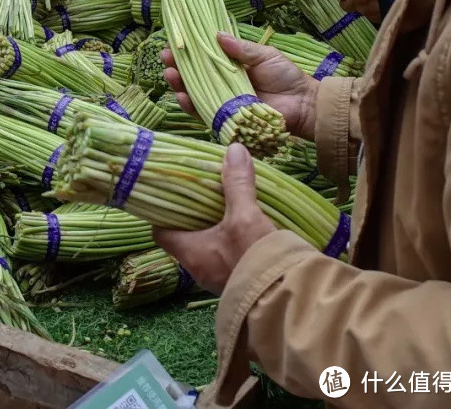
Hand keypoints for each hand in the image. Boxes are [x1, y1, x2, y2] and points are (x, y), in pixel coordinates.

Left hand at [153, 144, 276, 294]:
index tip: (173, 194)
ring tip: (227, 204)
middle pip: (185, 237)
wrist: (289, 302)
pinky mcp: (240, 282)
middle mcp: (199, 268)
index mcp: (190, 253)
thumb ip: (237, 184)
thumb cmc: (256, 259)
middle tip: (204, 192)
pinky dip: (233, 241)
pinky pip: (228, 257)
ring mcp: (219, 278)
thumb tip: (233, 149)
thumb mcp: (246, 216)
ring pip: (209, 247)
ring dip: (216, 228)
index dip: (162, 213)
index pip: (161, 232)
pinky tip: (248, 226)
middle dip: (194, 216)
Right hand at [161, 32, 318, 139]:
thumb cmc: (286, 77)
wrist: (303, 104)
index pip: (202, 59)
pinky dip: (191, 106)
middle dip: (176, 67)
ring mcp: (222, 103)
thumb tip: (217, 34)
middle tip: (166, 58)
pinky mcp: (225, 120)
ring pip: (193, 95)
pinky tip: (182, 97)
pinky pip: (203, 114)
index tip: (173, 43)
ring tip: (170, 75)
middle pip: (192, 76)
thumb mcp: (264, 55)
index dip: (186, 52)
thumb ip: (241, 49)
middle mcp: (222, 85)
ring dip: (178, 86)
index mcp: (229, 67)